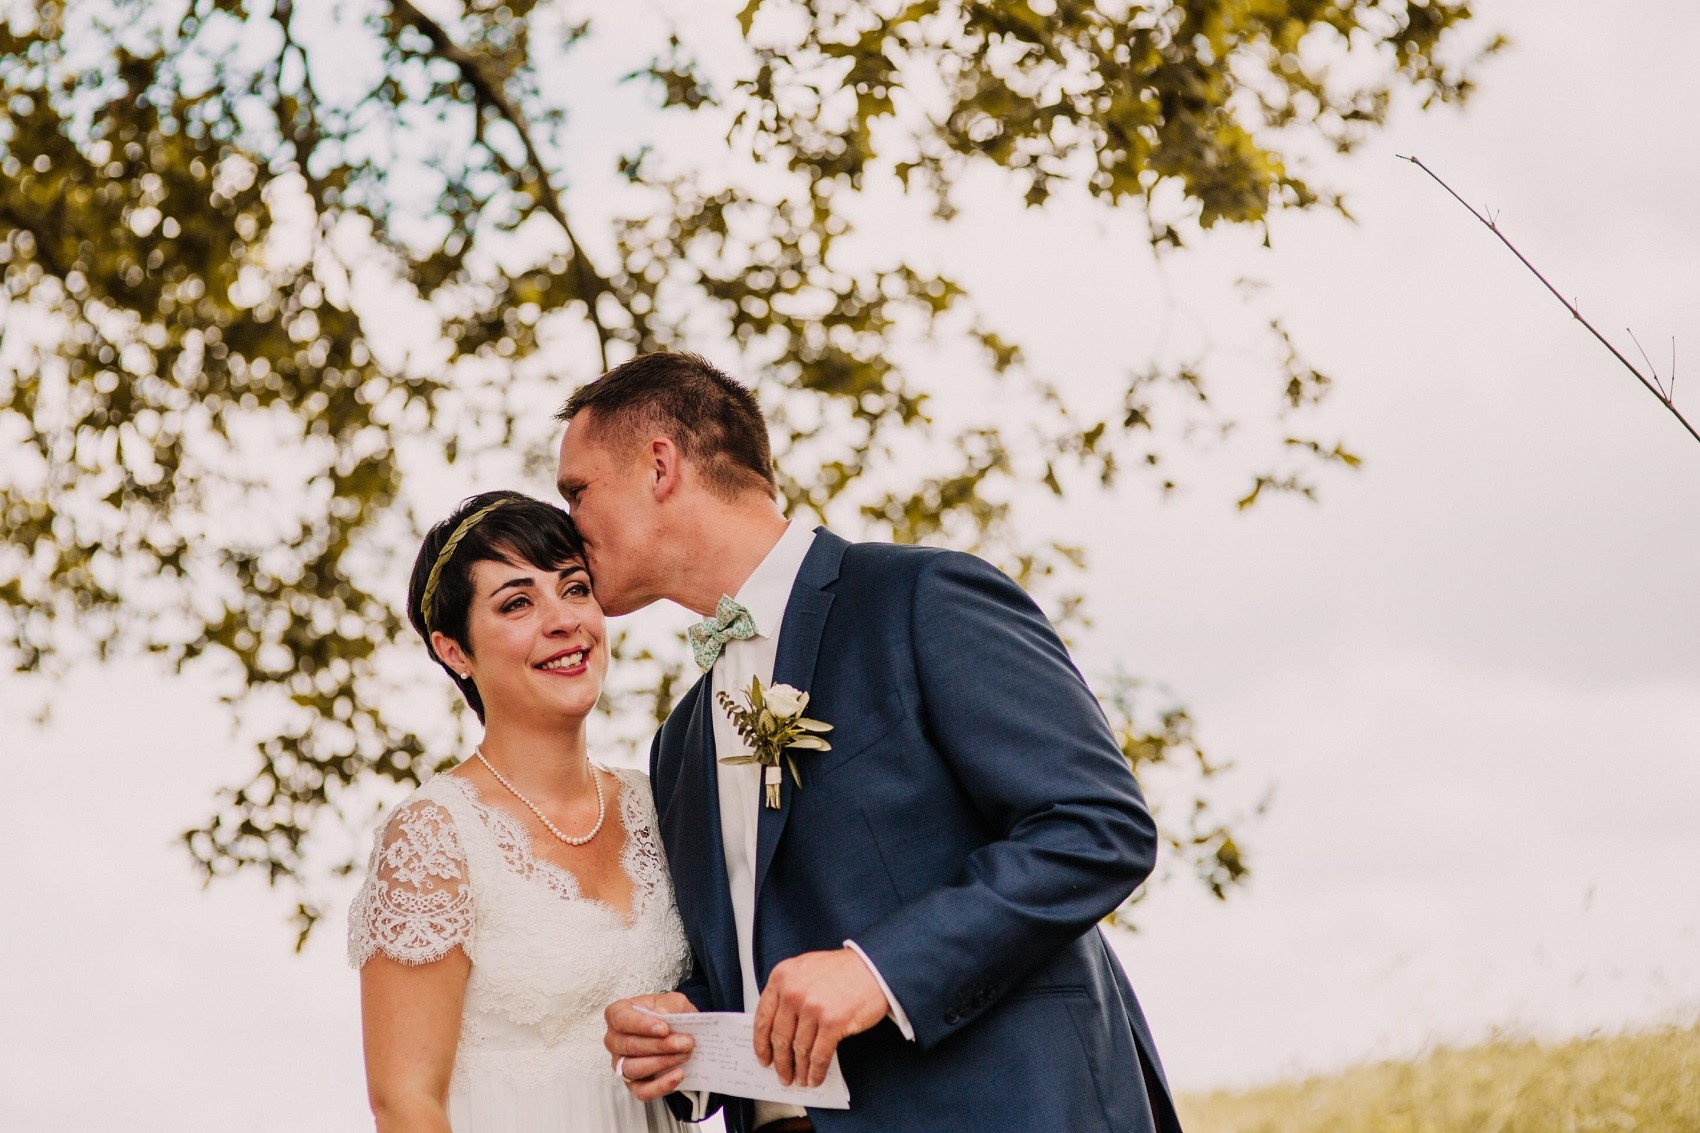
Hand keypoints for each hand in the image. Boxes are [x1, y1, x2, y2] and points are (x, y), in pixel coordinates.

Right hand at [604, 992, 697, 1101]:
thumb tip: (661, 1013)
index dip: (641, 1025)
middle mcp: (614, 1040)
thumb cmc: (671, 1016)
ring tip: (684, 1055)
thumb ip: (669, 1005)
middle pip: (628, 1045)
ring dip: (662, 1062)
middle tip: (685, 1042)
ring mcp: (621, 1064)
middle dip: (659, 1045)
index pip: (620, 1019)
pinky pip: (641, 1091)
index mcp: (618, 1014)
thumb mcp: (674, 1002)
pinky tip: (678, 1075)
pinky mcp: (633, 1084)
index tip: (664, 1028)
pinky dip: (661, 1085)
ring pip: (633, 1068)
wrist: (682, 1034)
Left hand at [753, 947, 888, 1087]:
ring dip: (799, 1070)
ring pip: (799, 1049)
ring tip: (801, 1079)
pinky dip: (816, 1071)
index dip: (761, 1044)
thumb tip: (776, 1027)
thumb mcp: (804, 970)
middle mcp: (793, 991)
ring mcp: (812, 1007)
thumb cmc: (842, 970)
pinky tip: (815, 1077)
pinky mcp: (832, 1022)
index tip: (764, 1057)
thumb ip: (787, 992)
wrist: (874, 967)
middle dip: (780, 1062)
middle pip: (779, 1037)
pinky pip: (819, 1055)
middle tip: (783, 1074)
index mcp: (782, 977)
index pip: (762, 1018)